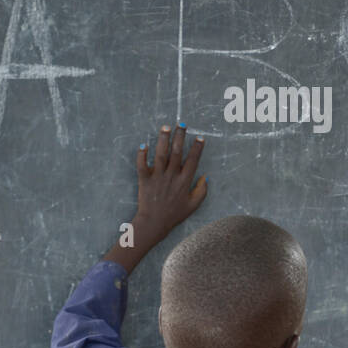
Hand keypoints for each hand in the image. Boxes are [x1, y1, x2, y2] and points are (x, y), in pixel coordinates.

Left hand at [103, 124, 206, 271]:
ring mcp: (158, 177)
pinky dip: (142, 155)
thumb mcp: (193, 205)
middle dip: (180, 137)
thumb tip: (205, 176)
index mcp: (185, 181)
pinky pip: (142, 165)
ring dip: (163, 140)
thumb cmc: (174, 215)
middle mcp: (172, 176)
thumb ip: (201, 190)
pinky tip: (144, 145)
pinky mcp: (145, 180)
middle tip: (182, 125)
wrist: (154, 223)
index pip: (193, 160)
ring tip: (165, 127)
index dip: (197, 148)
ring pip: (161, 154)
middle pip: (177, 152)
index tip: (200, 138)